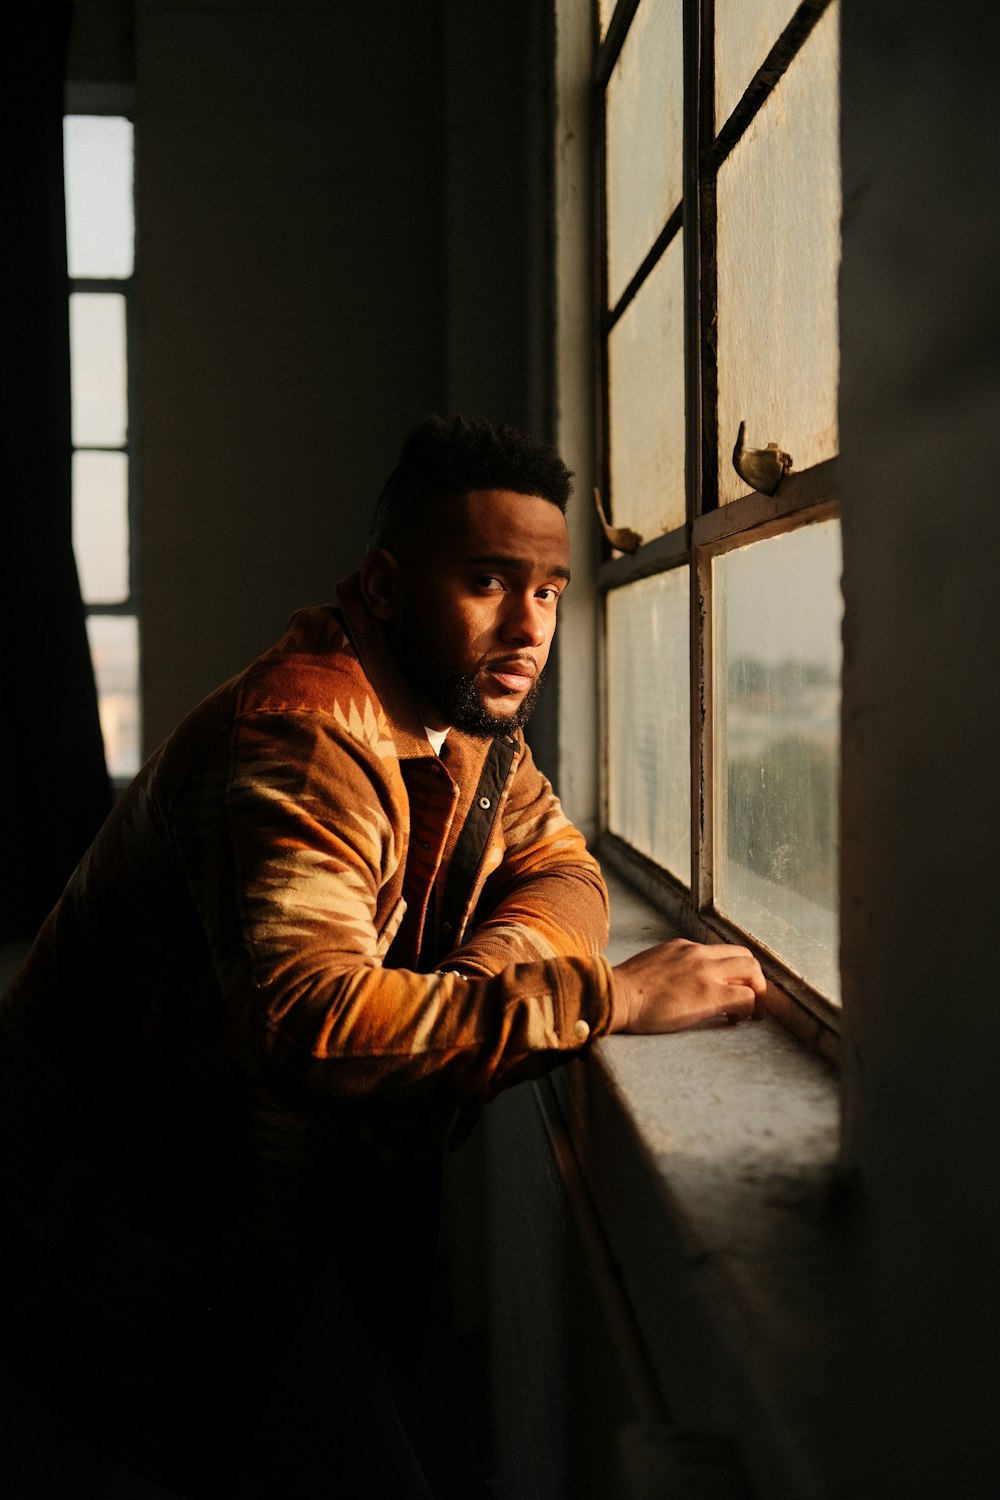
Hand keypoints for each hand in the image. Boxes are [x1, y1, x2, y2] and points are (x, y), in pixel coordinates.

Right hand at [610, 938, 765, 1033]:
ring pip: (752, 972)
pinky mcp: (710, 994)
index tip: (734, 986)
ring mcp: (706, 972)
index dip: (735, 970)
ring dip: (757, 993)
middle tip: (751, 1001)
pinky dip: (748, 1009)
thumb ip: (673, 967)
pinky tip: (735, 1020)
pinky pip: (745, 998)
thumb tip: (683, 984)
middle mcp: (699, 953)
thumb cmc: (625, 990)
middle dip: (754, 979)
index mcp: (684, 947)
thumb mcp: (653, 965)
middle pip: (745, 956)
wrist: (615, 996)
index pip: (722, 951)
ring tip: (750, 1013)